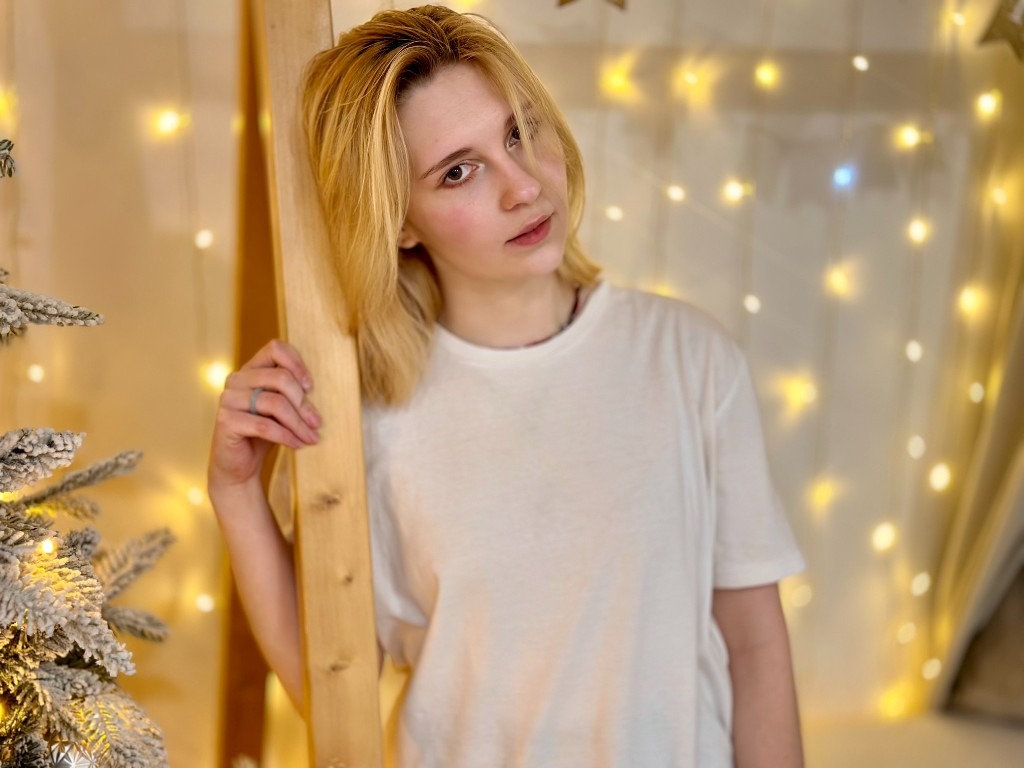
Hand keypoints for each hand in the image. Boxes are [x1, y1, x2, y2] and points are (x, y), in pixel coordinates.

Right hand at [207, 339, 321, 493]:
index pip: (275, 348)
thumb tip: (317, 389)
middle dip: (303, 403)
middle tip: (317, 423)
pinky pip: (264, 426)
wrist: (239, 466)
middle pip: (280, 378)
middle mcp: (236, 379)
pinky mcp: (226, 420)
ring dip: (298, 424)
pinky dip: (286, 436)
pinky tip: (298, 445)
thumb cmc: (264, 434)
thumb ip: (292, 393)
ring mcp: (228, 399)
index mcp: (250, 370)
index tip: (311, 387)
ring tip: (311, 437)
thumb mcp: (281, 409)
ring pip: (275, 403)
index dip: (297, 364)